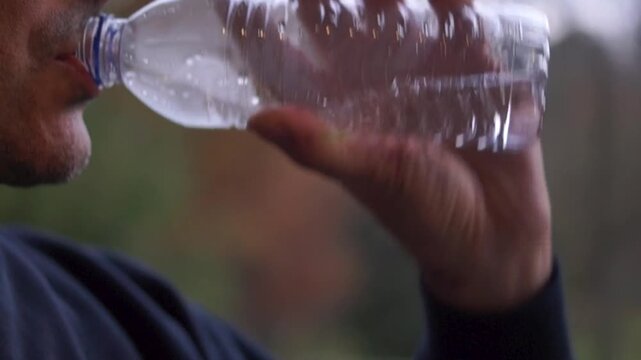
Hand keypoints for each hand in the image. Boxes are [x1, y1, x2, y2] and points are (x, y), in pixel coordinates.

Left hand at [243, 0, 552, 311]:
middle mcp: (370, 80)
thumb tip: (257, 117)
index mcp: (335, 107)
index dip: (253, 28)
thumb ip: (321, 146)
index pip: (284, 59)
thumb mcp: (372, 176)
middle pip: (334, 20)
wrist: (494, 235)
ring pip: (392, 9)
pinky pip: (458, 19)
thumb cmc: (423, 213)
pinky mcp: (471, 64)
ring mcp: (420, 67)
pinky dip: (449, 1)